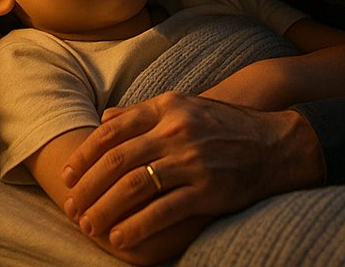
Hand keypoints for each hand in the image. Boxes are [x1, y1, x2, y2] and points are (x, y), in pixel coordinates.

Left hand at [61, 92, 324, 250]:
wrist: (277, 144)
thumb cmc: (226, 125)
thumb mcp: (186, 107)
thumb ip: (144, 113)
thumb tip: (104, 119)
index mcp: (168, 107)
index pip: (113, 131)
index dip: (84, 155)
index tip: (67, 176)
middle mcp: (177, 131)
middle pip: (117, 161)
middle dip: (87, 187)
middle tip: (71, 208)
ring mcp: (192, 161)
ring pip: (133, 187)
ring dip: (104, 210)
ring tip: (88, 226)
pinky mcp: (207, 190)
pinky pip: (162, 211)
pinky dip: (136, 226)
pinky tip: (119, 238)